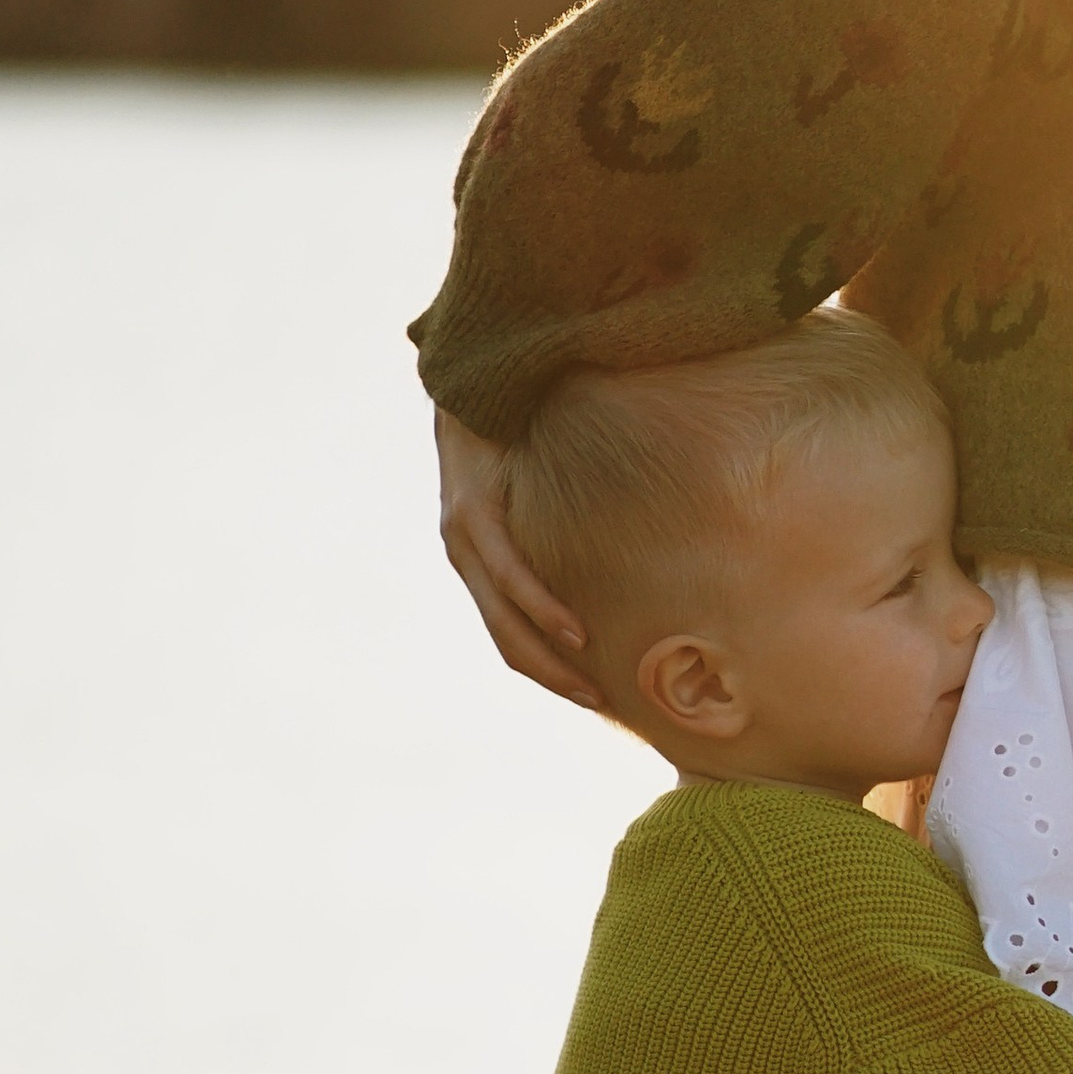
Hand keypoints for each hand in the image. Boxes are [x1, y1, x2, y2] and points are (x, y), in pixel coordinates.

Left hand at [433, 409, 601, 705]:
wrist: (467, 369)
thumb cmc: (507, 419)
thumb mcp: (528, 477)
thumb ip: (551, 510)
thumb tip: (609, 531)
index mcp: (476, 553)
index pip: (508, 629)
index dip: (546, 667)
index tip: (589, 690)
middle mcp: (463, 553)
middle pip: (507, 641)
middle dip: (552, 678)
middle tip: (597, 704)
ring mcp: (464, 537)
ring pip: (507, 621)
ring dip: (549, 660)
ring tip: (589, 687)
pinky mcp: (473, 516)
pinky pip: (511, 576)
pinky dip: (543, 610)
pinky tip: (574, 634)